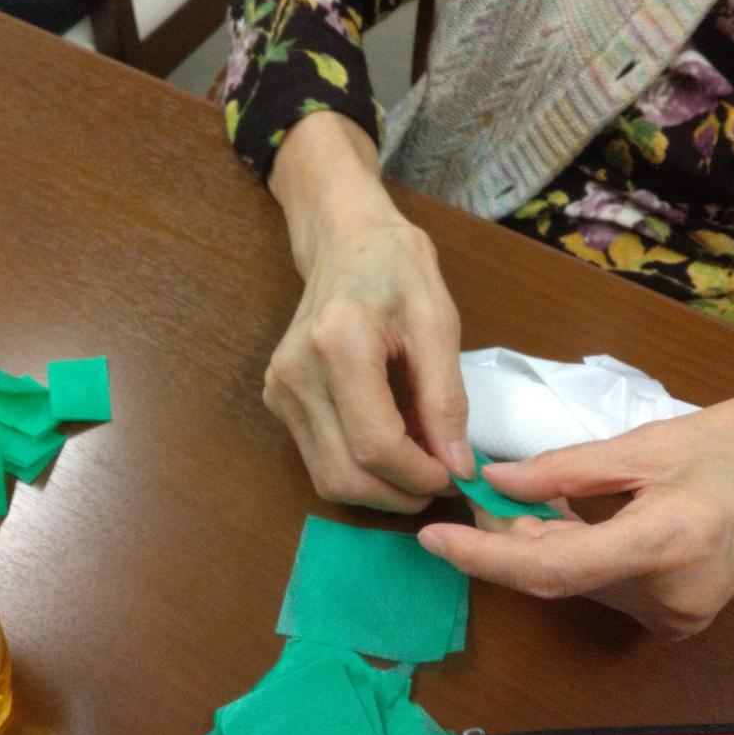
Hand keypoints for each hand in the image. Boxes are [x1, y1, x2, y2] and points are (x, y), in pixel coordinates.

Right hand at [264, 112, 473, 511]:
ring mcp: (279, 389)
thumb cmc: (396, 268)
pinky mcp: (276, 399)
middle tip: (441, 480)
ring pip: (328, 478)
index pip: (376, 442)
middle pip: (345, 474)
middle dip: (399, 493)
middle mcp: (296, 372)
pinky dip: (359, 467)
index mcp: (338, 343)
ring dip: (380, 488)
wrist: (344, 241)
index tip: (456, 473)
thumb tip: (457, 465)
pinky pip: (319, 459)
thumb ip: (446, 396)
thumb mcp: (438, 321)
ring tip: (419, 464)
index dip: (421, 474)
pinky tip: (390, 444)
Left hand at [418, 395, 733, 636]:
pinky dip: (566, 555)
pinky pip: (600, 587)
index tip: (431, 536)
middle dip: (501, 539)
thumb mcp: (648, 443)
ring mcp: (674, 615)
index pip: (549, 568)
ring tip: (506, 499)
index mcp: (664, 544)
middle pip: (555, 578)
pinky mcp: (675, 616)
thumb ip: (566, 469)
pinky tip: (549, 520)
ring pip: (573, 584)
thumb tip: (496, 479)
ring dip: (531, 546)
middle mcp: (667, 597)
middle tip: (468, 494)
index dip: (482, 556)